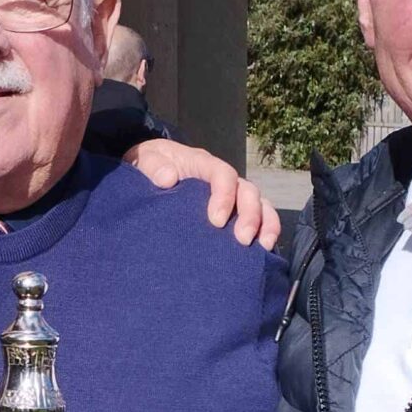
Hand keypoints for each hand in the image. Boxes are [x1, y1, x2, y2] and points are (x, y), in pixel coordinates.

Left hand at [122, 140, 280, 248]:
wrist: (152, 170)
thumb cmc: (151, 165)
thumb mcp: (145, 159)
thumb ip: (153, 166)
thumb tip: (168, 179)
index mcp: (203, 164)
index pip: (223, 174)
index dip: (225, 195)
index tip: (216, 221)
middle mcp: (224, 178)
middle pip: (248, 191)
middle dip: (250, 215)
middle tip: (242, 240)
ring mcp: (232, 194)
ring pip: (260, 204)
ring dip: (266, 224)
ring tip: (262, 248)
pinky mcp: (235, 211)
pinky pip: (260, 218)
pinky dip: (266, 232)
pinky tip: (263, 252)